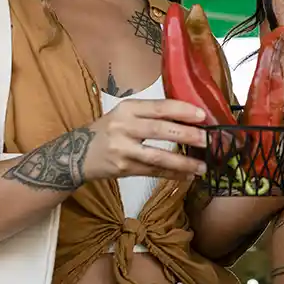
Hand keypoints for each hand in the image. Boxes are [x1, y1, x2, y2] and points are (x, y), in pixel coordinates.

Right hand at [80, 99, 208, 181]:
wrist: (76, 154)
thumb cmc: (107, 131)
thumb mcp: (124, 115)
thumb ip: (150, 115)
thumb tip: (188, 120)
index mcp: (127, 109)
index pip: (158, 107)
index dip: (181, 110)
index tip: (202, 115)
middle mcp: (124, 127)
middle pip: (159, 130)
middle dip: (186, 135)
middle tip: (207, 140)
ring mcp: (122, 149)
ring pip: (157, 156)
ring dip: (183, 162)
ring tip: (202, 166)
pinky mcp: (123, 169)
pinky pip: (153, 172)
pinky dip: (172, 175)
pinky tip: (188, 176)